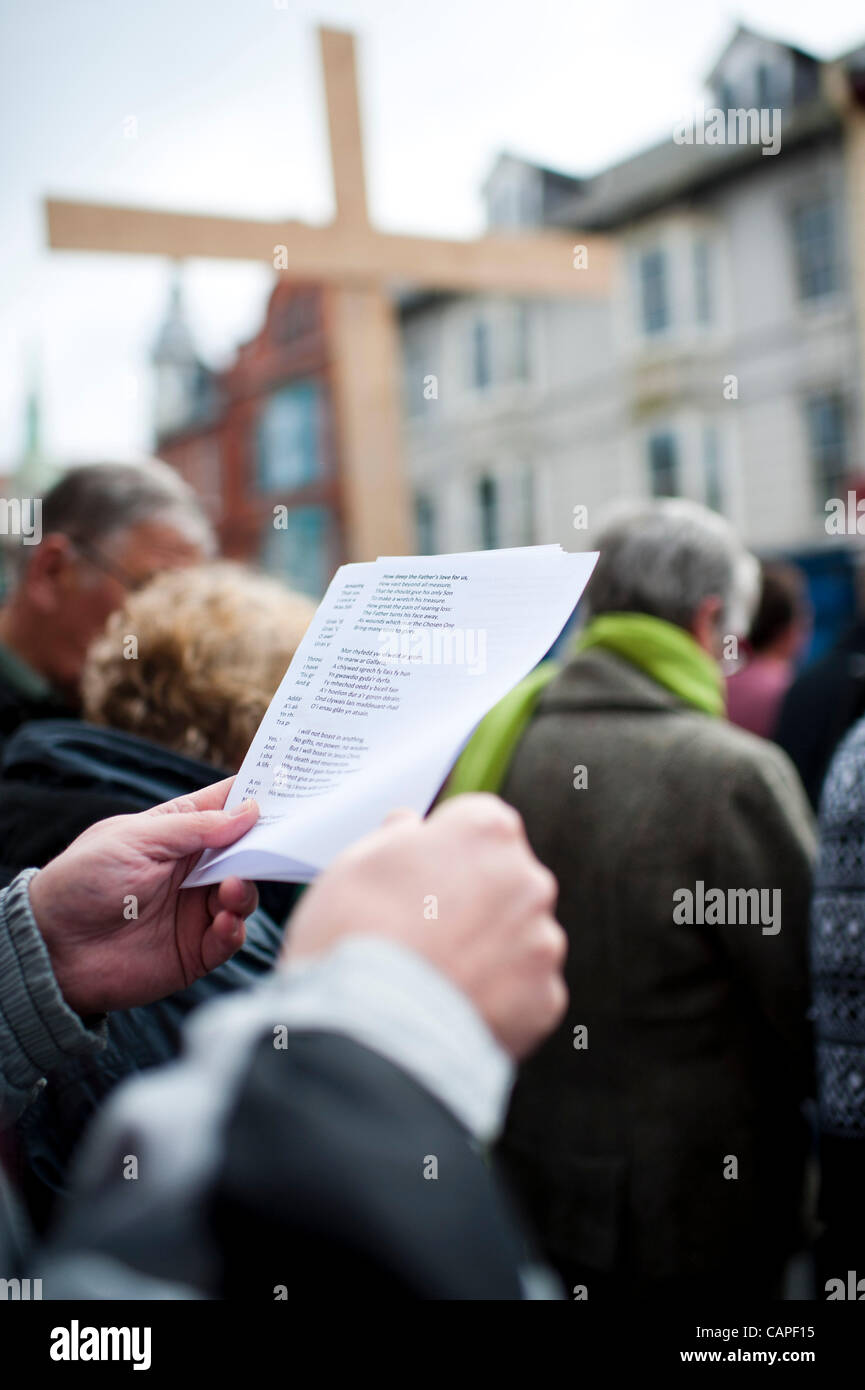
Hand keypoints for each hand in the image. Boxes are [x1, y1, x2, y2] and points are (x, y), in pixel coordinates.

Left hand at [28, 779, 259, 1014]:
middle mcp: (193, 868)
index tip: (293, 786)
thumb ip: (196, 828)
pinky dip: (234, 929)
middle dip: (265, 846)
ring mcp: (196, 908)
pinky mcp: (196, 948)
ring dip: (246, 890)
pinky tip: (223, 924)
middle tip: (281, 842)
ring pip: (245, 893)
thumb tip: (252, 811)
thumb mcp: (136, 840)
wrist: (53, 950)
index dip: (257, 795)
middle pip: (246, 851)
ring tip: (232, 891)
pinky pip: (231, 937)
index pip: (226, 806)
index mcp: (177, 831)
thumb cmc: (83, 882)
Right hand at [282, 794, 566, 1058]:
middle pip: (504, 881)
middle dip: (471, 901)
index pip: (478, 825)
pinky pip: (523, 992)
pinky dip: (496, 1000)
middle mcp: (529, 880)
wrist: (369, 1033)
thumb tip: (410, 828)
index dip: (443, 852)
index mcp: (487, 831)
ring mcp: (542, 942)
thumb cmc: (353, 937)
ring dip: (487, 952)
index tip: (416, 879)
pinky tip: (453, 1008)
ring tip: (433, 979)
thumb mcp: (355, 863)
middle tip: (420, 935)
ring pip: (516, 938)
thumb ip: (397, 838)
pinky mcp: (544, 1000)